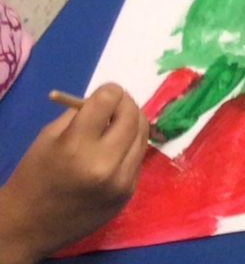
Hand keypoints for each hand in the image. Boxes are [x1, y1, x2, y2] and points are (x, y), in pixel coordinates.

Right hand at [0, 85, 146, 262]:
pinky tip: (115, 151)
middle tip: (115, 106)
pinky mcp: (128, 194)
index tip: (104, 95)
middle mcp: (104, 163)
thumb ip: (82, 114)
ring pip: (143, 135)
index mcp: (76, 145)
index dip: (109, 91)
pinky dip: (130, 148)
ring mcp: (120, 181)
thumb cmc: (34, 177)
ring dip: (132, 124)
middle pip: (133, 115)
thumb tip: (110, 98)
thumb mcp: (49, 137)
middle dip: (125, 104)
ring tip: (116, 126)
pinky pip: (138, 158)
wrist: (28, 227)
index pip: (110, 99)